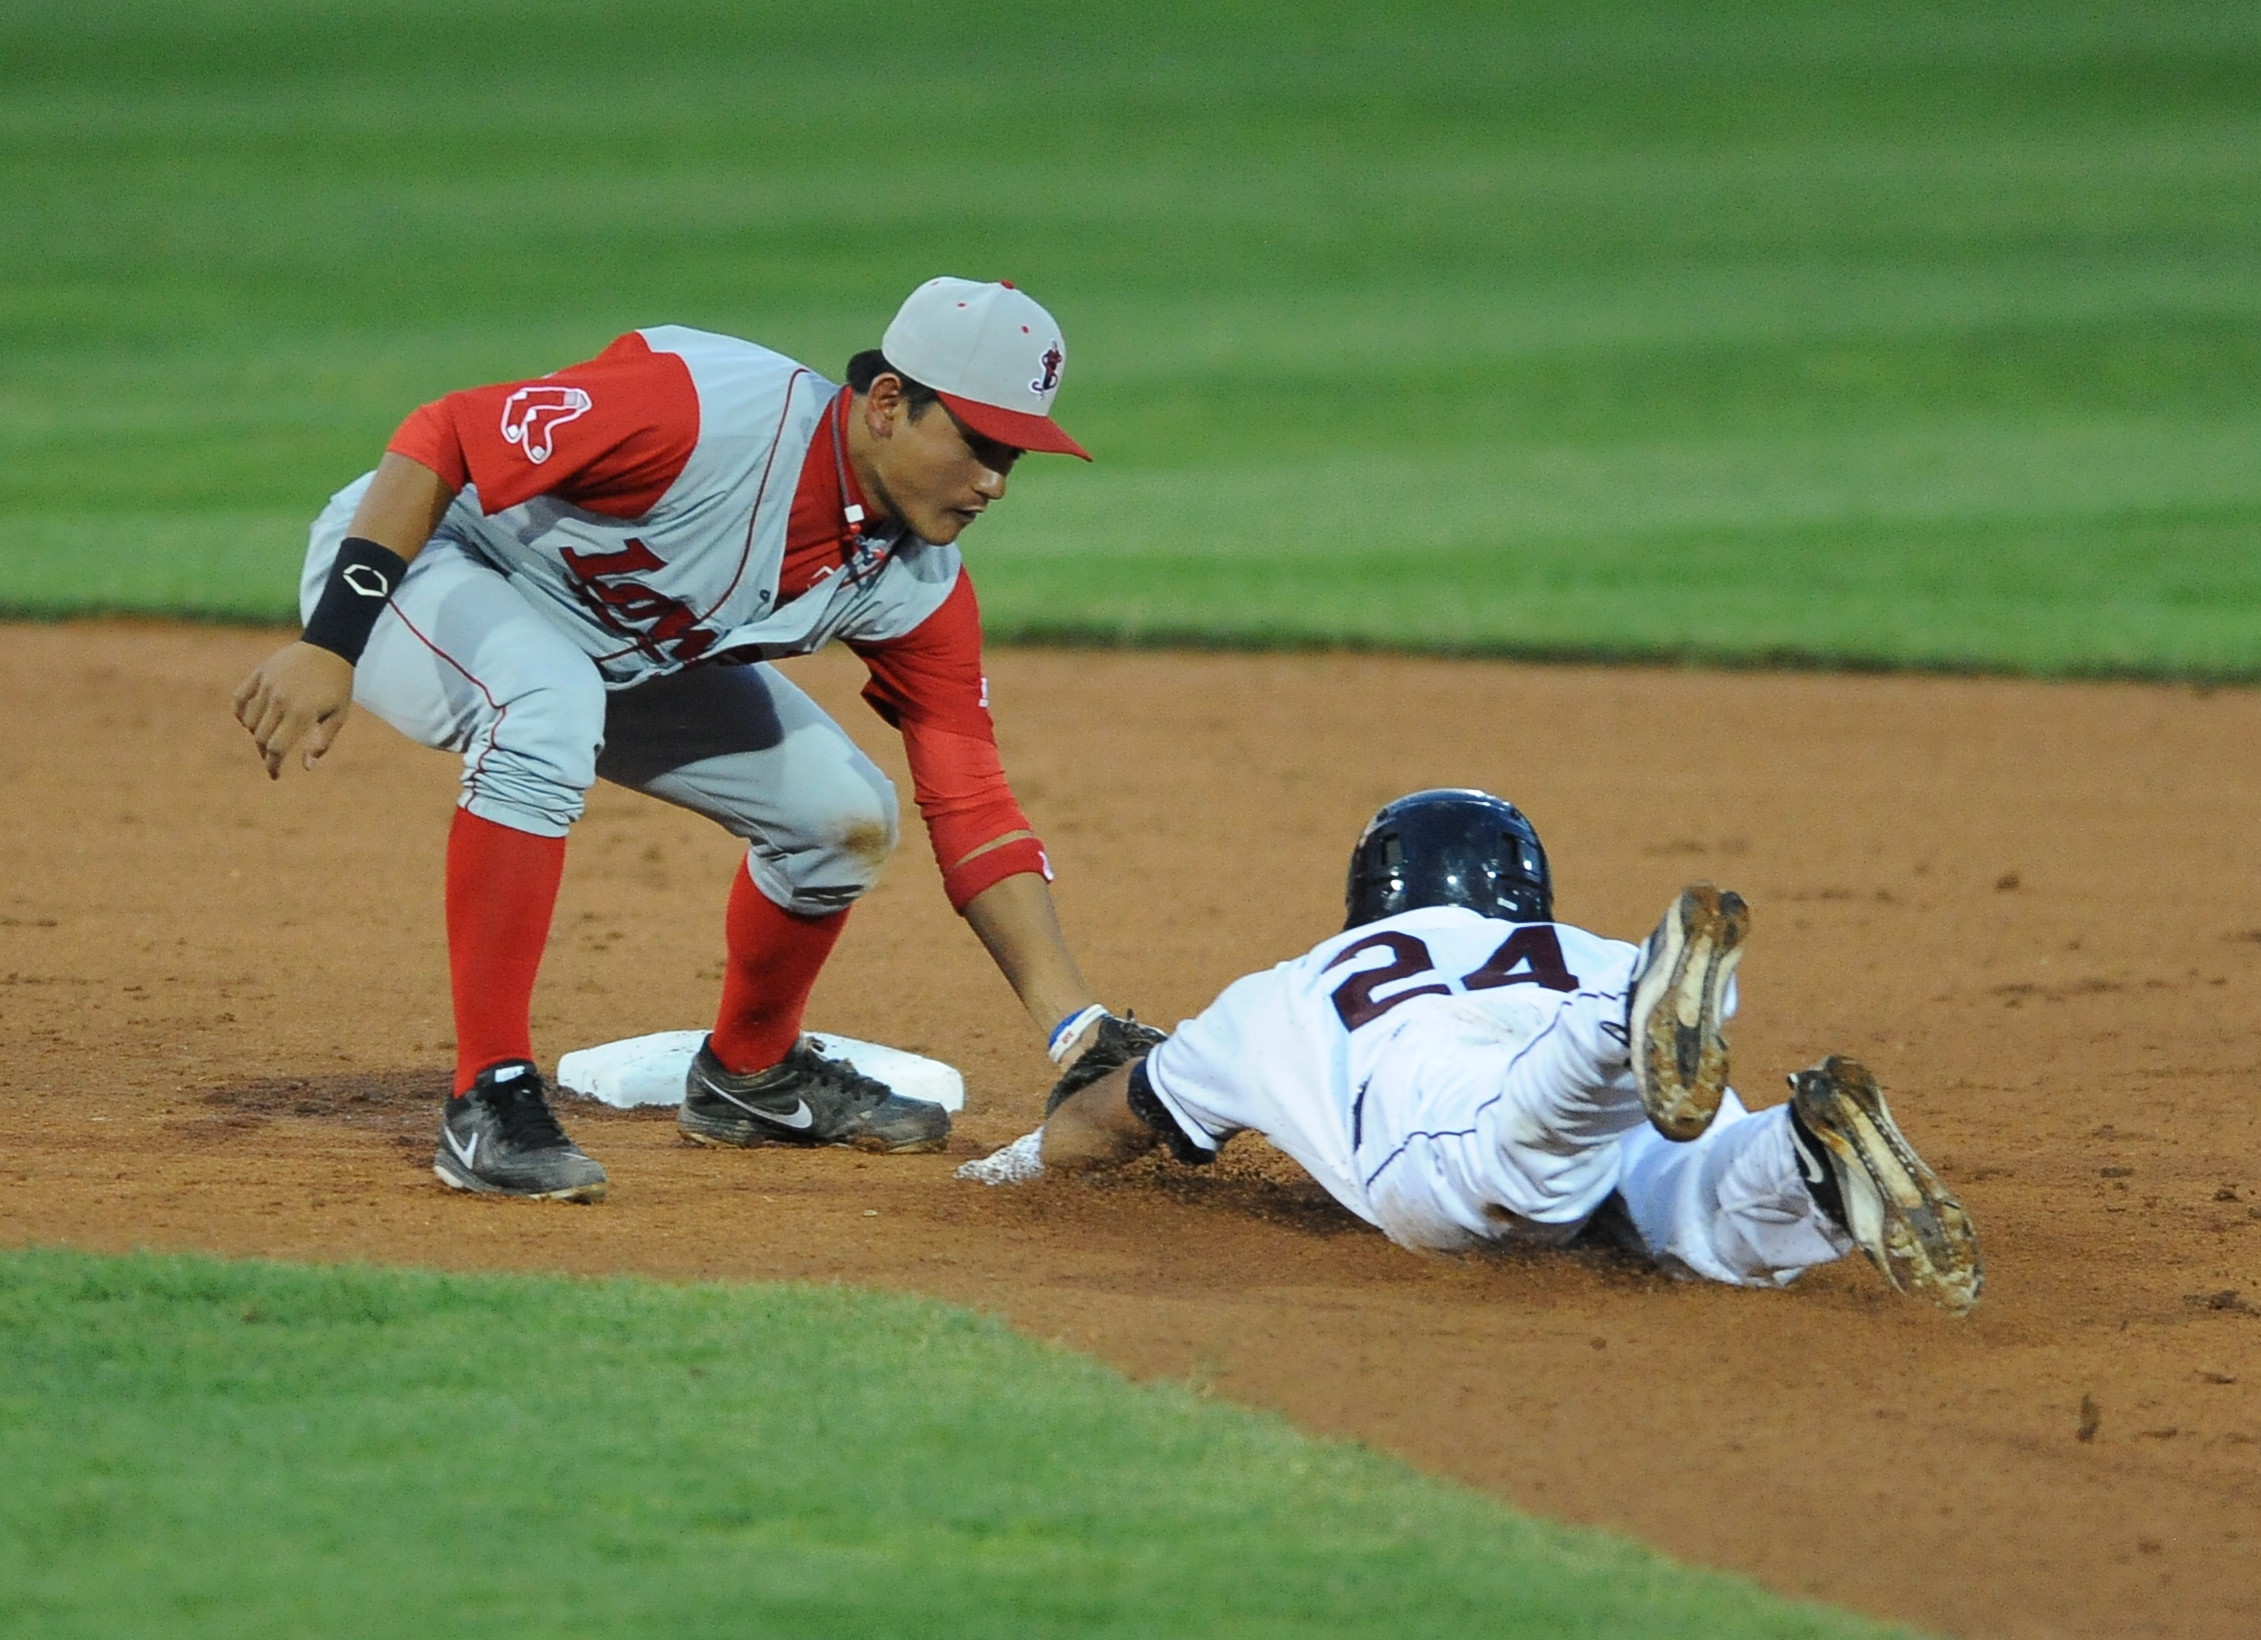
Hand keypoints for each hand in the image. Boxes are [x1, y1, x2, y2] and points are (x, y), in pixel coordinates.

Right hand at [231, 641, 355, 779]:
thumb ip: (322, 742)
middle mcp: (280, 700)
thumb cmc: (338, 685)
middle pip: (260, 737)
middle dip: (265, 753)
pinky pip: (240, 698)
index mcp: (301, 713)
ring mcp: (267, 685)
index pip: (277, 748)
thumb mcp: (338, 715)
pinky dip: (241, 712)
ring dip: (255, 734)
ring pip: (249, 721)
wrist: (329, 647)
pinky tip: (249, 720)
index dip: (273, 765)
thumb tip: (306, 767)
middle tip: (273, 758)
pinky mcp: (259, 674)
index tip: (275, 775)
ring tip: (268, 738)